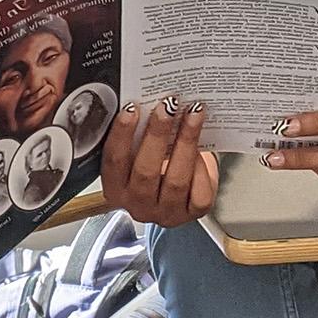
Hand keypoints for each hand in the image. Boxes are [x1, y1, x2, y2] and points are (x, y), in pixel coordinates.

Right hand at [101, 96, 217, 227]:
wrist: (182, 183)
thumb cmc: (156, 163)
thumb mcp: (139, 151)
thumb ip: (138, 136)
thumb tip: (149, 102)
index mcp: (116, 189)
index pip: (114, 161)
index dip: (122, 134)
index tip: (132, 108)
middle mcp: (138, 205)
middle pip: (146, 171)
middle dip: (158, 134)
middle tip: (168, 106)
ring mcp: (165, 212)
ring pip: (176, 180)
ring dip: (186, 142)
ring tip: (193, 114)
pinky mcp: (192, 214)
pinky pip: (199, 194)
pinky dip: (202, 168)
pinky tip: (203, 147)